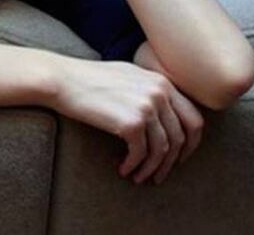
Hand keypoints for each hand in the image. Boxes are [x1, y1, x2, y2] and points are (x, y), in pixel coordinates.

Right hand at [50, 57, 203, 184]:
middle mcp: (160, 92)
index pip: (193, 118)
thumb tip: (162, 117)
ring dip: (151, 168)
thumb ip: (148, 91)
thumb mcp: (126, 76)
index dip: (190, 143)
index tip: (179, 157)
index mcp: (162, 82)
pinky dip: (134, 166)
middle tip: (160, 174)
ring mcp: (147, 107)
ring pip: (162, 149)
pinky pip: (141, 153)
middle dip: (173, 161)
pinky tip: (123, 169)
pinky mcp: (131, 122)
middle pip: (182, 137)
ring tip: (139, 177)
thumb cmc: (85, 79)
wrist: (60, 79)